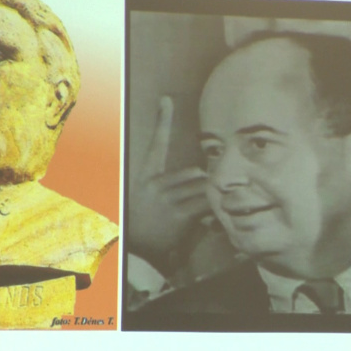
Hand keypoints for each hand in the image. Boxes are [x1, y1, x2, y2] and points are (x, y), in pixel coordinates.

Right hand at [128, 97, 210, 274]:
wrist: (134, 250)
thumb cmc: (145, 224)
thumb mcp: (150, 200)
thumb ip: (172, 187)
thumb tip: (201, 176)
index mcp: (148, 177)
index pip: (156, 143)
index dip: (162, 121)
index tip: (166, 99)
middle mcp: (155, 184)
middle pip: (194, 174)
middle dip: (208, 185)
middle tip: (216, 195)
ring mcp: (166, 199)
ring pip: (202, 189)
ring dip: (211, 199)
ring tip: (214, 209)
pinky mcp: (177, 214)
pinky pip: (204, 206)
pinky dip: (212, 212)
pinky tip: (213, 220)